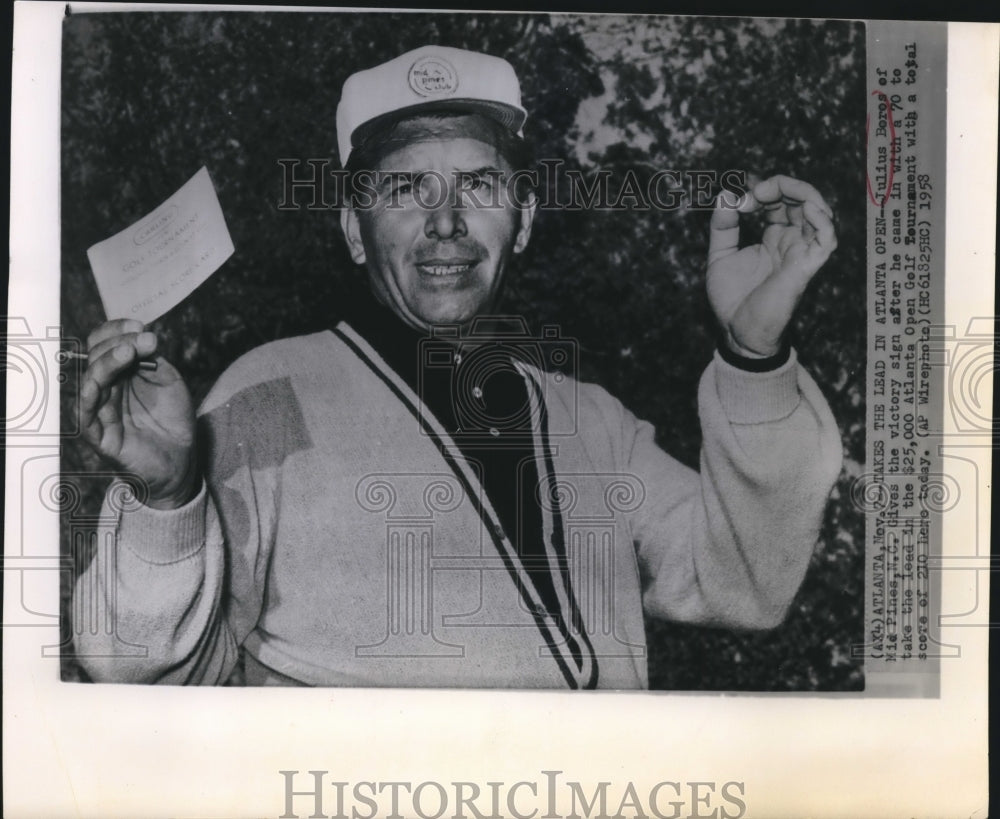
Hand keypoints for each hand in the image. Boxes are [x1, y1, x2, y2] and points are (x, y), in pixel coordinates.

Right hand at [79, 319, 197, 509]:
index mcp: (119, 373)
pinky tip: (102, 379)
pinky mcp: (98, 434)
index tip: (141, 326)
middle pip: (95, 357)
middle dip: (118, 342)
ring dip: (107, 361)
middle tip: (144, 338)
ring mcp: (99, 410)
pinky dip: (90, 392)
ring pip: (90, 379)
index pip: (105, 344)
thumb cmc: (173, 421)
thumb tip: (142, 338)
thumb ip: (152, 361)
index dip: (118, 331)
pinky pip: (84, 411)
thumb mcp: (168, 382)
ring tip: (129, 351)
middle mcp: (106, 389)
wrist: (181, 460)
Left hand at [707, 175, 836, 357]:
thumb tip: (726, 195)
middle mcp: (792, 240)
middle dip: (781, 185)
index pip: (780, 197)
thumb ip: (722, 227)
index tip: (737, 205)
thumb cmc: (733, 299)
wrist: (737, 332)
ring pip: (819, 210)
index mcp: (773, 235)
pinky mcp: (807, 266)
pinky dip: (822, 220)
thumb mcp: (720, 256)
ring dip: (802, 192)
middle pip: (802, 197)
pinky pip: (827, 239)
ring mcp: (802, 252)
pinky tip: (807, 208)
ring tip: (772, 193)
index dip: (761, 191)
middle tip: (754, 194)